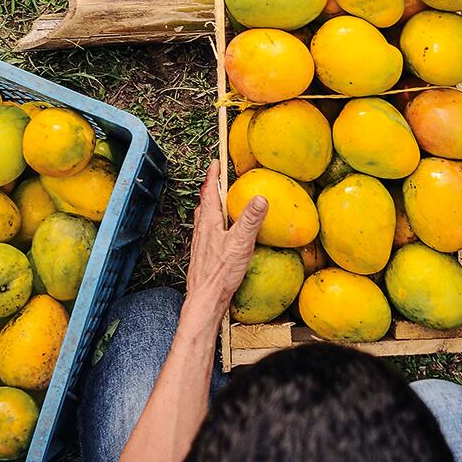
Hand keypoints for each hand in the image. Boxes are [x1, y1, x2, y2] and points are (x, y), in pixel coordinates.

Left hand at [186, 160, 267, 316]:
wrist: (205, 299)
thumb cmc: (220, 272)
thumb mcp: (240, 243)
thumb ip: (250, 220)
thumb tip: (260, 198)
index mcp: (209, 222)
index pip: (209, 192)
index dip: (213, 176)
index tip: (216, 163)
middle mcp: (202, 230)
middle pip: (205, 204)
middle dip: (211, 190)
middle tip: (217, 180)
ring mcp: (201, 243)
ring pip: (204, 218)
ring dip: (211, 207)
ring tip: (219, 203)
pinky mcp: (203, 255)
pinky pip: (207, 232)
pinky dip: (213, 224)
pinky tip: (221, 234)